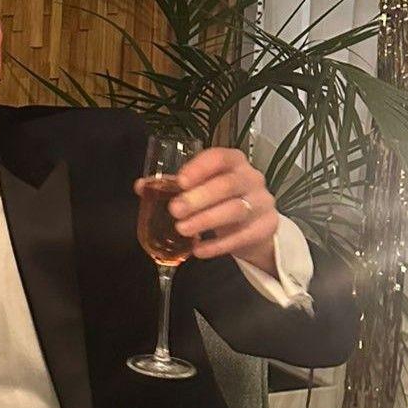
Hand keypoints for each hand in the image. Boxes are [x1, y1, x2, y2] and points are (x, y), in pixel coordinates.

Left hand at [147, 147, 279, 274]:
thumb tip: (141, 186)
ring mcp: (263, 203)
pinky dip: (217, 245)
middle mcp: (252, 178)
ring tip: (182, 229)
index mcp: (234, 161)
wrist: (256, 225)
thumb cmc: (222, 200)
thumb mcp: (202, 188)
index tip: (180, 181)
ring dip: (206, 220)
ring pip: (235, 210)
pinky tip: (198, 250)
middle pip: (227, 185)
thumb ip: (174, 186)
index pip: (219, 157)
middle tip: (174, 210)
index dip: (199, 168)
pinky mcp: (267, 227)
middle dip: (199, 198)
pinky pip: (242, 237)